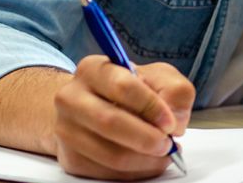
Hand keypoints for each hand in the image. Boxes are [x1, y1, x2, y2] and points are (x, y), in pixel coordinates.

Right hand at [53, 56, 194, 179]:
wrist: (93, 109)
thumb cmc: (129, 91)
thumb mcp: (157, 77)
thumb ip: (174, 90)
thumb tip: (175, 121)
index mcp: (93, 69)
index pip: (123, 86)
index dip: (151, 107)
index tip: (170, 122)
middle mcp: (71, 98)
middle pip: (110, 122)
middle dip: (147, 138)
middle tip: (168, 144)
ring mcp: (66, 130)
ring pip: (110, 154)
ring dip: (145, 159)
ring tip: (162, 153)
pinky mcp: (71, 159)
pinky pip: (107, 173)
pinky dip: (135, 172)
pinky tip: (146, 161)